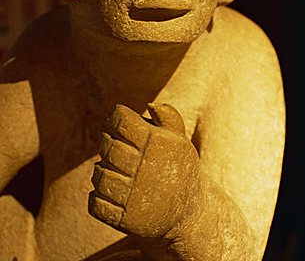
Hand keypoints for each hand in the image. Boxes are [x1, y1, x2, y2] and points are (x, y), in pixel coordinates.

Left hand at [88, 103, 200, 238]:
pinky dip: (98, 196)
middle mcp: (144, 169)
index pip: (121, 122)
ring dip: (101, 170)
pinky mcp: (125, 220)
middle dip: (106, 142)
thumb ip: (168, 117)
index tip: (120, 122)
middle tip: (114, 145)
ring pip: (99, 174)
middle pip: (108, 147)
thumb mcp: (180, 142)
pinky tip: (111, 191)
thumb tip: (149, 104)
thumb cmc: (180, 170)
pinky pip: (96, 203)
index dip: (116, 118)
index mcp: (156, 145)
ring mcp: (133, 196)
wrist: (189, 216)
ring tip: (114, 169)